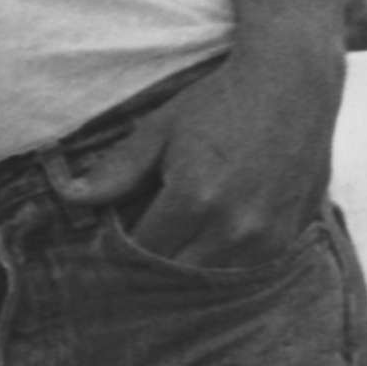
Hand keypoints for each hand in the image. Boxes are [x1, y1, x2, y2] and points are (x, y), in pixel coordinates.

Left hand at [49, 36, 338, 266]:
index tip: (108, 255)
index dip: (122, 257)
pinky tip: (207, 250)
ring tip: (169, 259)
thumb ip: (118, 170)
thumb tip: (72, 198)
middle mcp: (232, 226)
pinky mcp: (289, 236)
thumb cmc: (222, 101)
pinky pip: (245, 272)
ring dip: (187, 274)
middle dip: (150, 273)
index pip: (143, 254)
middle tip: (132, 265)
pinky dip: (222, 266)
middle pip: (176, 275)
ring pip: (212, 281)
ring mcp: (266, 236)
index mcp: (194, 199)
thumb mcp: (161, 129)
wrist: (293, 84)